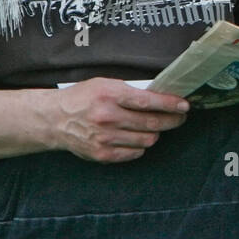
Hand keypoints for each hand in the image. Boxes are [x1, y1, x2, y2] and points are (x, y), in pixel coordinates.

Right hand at [51, 78, 189, 162]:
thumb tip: (161, 98)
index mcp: (110, 95)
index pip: (148, 101)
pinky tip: (137, 137)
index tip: (184, 106)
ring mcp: (104, 138)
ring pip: (147, 140)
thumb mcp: (105, 84)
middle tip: (179, 117)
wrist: (54, 120)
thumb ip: (130, 91)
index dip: (170, 105)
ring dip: (156, 133)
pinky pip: (135, 152)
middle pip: (152, 123)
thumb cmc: (82, 98)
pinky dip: (141, 145)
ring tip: (154, 127)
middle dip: (172, 120)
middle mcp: (107, 117)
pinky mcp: (102, 154)